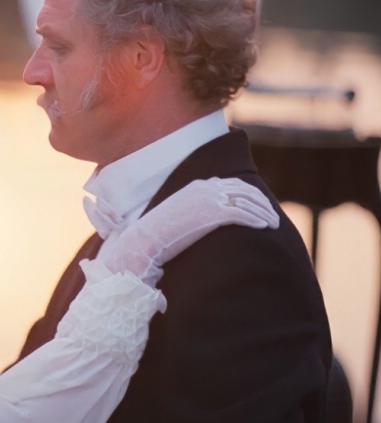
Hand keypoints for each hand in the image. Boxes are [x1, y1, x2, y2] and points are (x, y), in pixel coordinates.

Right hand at [100, 178, 279, 285]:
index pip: (232, 184)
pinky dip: (257, 219)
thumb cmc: (159, 233)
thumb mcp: (178, 215)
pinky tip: (265, 227)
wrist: (147, 238)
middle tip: (273, 215)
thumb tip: (203, 222)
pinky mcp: (213, 214)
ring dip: (264, 212)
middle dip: (261, 202)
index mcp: (198, 186)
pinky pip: (242, 214)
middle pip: (244, 190)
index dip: (250, 194)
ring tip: (274, 224)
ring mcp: (210, 199)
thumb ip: (194, 212)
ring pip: (247, 201)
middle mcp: (206, 188)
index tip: (260, 205)